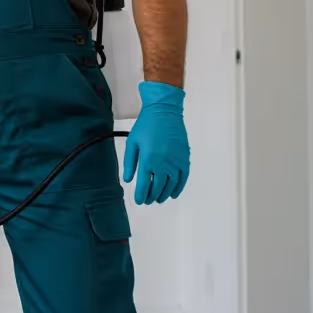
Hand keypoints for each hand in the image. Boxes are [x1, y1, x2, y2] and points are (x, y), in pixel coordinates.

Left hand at [123, 81, 189, 204]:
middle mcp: (163, 163)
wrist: (164, 112)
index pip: (144, 184)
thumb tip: (128, 180)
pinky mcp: (185, 158)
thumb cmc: (146, 125)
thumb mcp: (132, 143)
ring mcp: (176, 162)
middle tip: (148, 201)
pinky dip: (179, 188)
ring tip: (158, 199)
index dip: (141, 195)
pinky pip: (183, 178)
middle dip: (152, 196)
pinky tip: (174, 194)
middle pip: (158, 187)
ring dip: (164, 194)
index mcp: (148, 159)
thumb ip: (130, 163)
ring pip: (171, 185)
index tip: (139, 201)